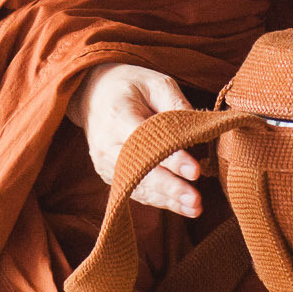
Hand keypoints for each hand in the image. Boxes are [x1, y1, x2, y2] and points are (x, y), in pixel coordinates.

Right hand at [66, 63, 202, 217]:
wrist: (93, 93)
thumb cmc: (129, 86)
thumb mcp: (155, 83)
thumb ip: (176, 103)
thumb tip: (199, 130)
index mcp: (117, 116)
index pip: (146, 142)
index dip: (171, 158)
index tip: (195, 171)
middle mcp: (106, 144)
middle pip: (139, 171)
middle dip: (169, 187)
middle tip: (196, 200)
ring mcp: (104, 162)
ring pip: (137, 186)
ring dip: (167, 200)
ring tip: (194, 208)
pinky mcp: (108, 173)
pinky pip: (134, 190)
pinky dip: (158, 200)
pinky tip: (180, 207)